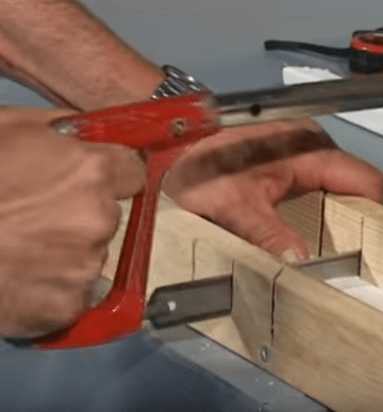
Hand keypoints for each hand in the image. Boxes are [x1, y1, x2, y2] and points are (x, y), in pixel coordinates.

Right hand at [0, 108, 144, 337]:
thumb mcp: (9, 126)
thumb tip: (97, 131)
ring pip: (90, 254)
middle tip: (34, 216)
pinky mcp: (66, 307)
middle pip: (108, 215)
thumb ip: (63, 128)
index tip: (93, 179)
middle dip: (81, 214)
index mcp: (91, 171)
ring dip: (66, 252)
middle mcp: (99, 218)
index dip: (112, 175)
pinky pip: (71, 294)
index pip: (132, 171)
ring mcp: (85, 266)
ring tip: (18, 248)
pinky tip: (18, 278)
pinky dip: (51, 289)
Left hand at [163, 119, 382, 260]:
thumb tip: (301, 263)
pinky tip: (296, 238)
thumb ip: (269, 234)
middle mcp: (312, 147)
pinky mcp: (284, 164)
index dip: (373, 216)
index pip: (366, 181)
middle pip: (351, 190)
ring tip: (317, 256)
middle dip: (348, 226)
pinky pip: (312, 193)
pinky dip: (310, 216)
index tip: (364, 252)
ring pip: (331, 193)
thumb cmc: (200, 165)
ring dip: (327, 224)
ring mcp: (299, 154)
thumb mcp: (235, 204)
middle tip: (338, 263)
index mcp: (313, 148)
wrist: (167, 143)